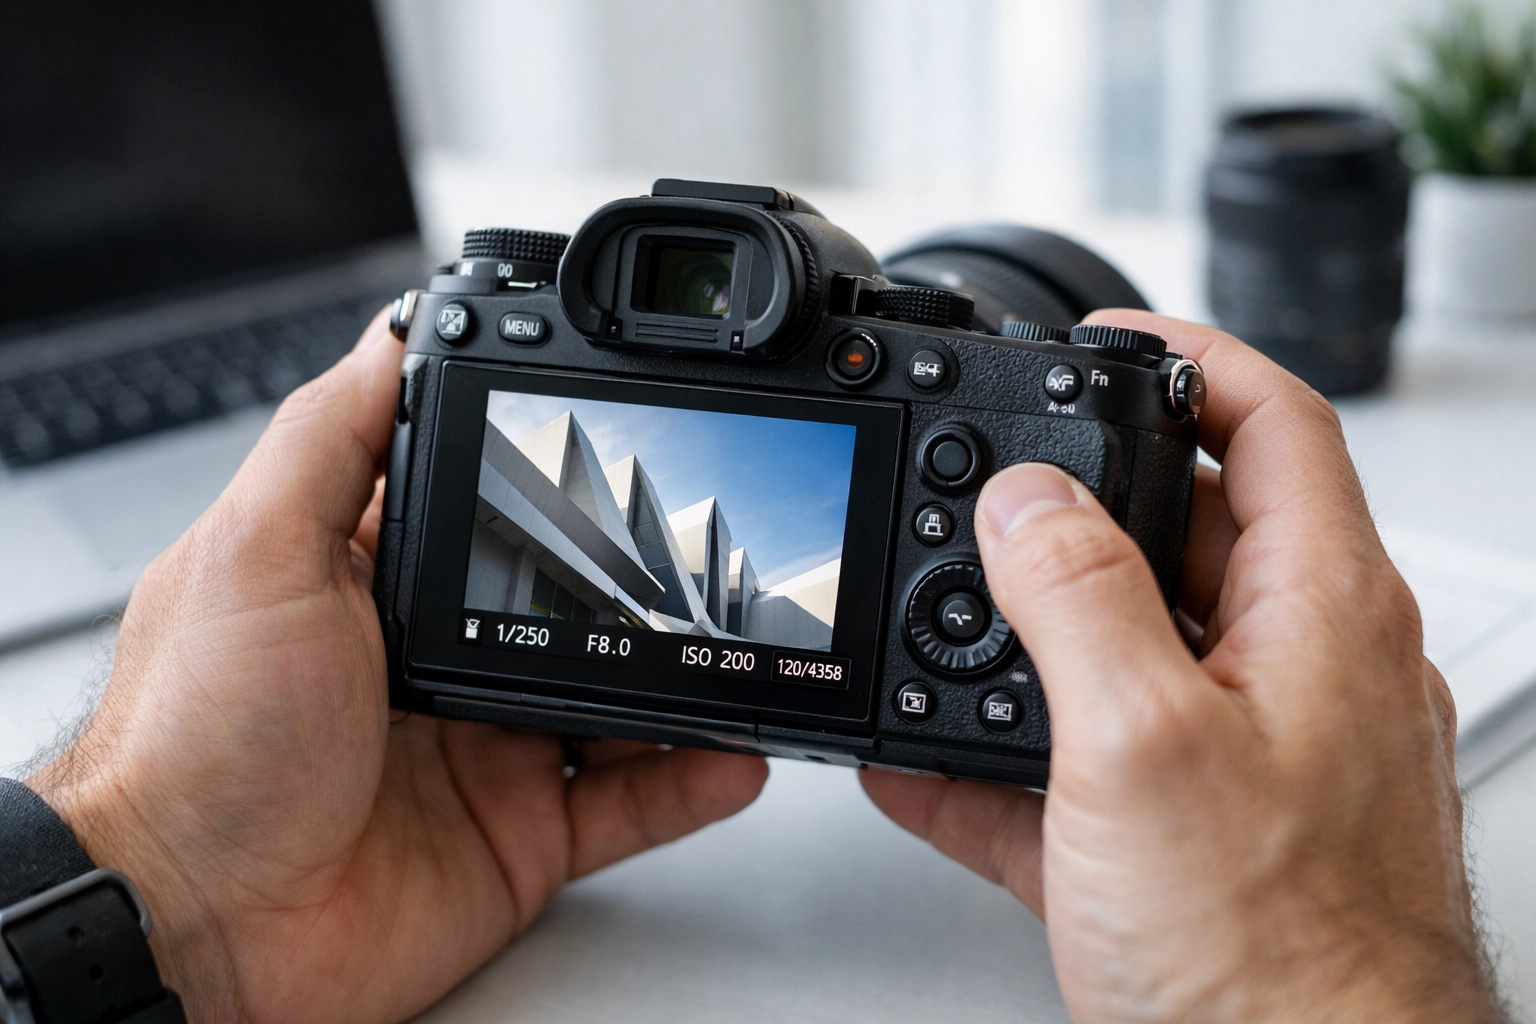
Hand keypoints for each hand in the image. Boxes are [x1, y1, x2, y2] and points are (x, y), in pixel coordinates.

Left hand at [27, 313, 767, 1023]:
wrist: (191, 930)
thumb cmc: (192, 744)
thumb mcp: (255, 555)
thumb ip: (333, 441)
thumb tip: (389, 335)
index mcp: (375, 583)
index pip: (486, 512)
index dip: (549, 484)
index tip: (619, 450)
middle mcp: (438, 662)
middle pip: (570, 607)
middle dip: (638, 584)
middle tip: (706, 558)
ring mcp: (485, 751)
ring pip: (617, 702)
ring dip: (684, 680)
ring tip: (743, 649)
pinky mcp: (520, 837)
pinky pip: (629, 805)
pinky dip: (690, 781)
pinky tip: (736, 751)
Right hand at [862, 311, 1501, 1021]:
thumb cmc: (1278, 958)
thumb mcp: (1143, 746)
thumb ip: (1078, 601)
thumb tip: (1025, 500)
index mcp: (1316, 612)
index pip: (1274, 423)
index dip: (1192, 355)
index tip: (1106, 336)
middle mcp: (1297, 666)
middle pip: (1185, 528)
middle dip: (1076, 505)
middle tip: (986, 502)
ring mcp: (1246, 749)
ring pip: (1126, 646)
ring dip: (1027, 635)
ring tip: (940, 633)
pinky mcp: (1189, 831)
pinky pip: (1088, 759)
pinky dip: (1008, 752)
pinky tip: (929, 768)